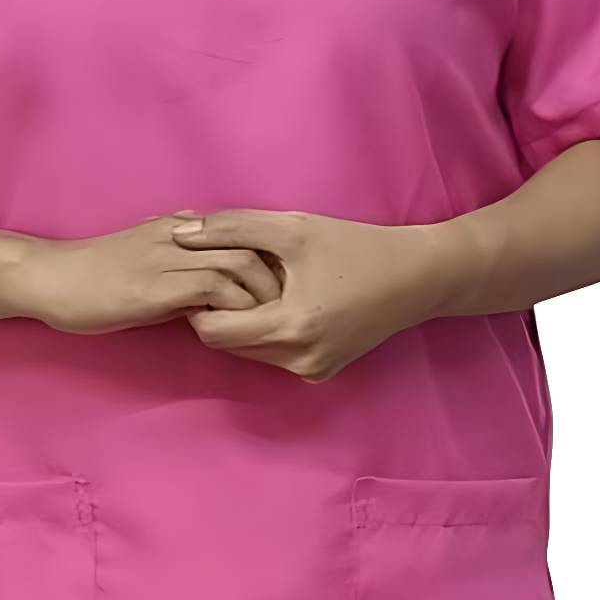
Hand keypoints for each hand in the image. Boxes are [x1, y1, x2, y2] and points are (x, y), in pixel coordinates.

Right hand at [14, 213, 282, 335]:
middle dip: (276, 278)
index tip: (282, 289)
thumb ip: (178, 256)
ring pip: (238, 263)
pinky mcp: (154, 287)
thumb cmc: (91, 274)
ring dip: (260, 296)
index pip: (243, 231)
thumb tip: (212, 269)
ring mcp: (167, 258)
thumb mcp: (142, 254)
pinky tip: (234, 328)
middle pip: (251, 243)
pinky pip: (212, 289)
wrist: (49, 278)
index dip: (269, 260)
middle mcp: (179, 234)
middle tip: (287, 310)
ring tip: (269, 322)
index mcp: (179, 226)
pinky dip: (231, 308)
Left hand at [169, 209, 456, 380]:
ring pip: (249, 352)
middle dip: (219, 312)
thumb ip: (232, 228)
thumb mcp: (293, 228)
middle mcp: (299, 361)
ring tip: (257, 284)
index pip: (212, 332)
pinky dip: (268, 330)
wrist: (418, 277)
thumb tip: (181, 233)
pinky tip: (282, 300)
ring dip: (243, 321)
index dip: (198, 303)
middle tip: (224, 275)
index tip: (203, 273)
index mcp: (291, 327)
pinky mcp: (321, 372)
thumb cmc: (355, 246)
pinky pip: (274, 355)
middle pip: (227, 345)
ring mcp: (311, 371)